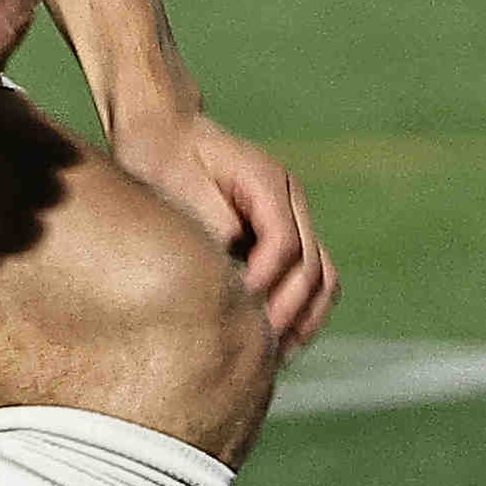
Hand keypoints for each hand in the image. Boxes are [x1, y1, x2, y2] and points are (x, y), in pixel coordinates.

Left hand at [109, 105, 337, 348]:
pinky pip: (309, 277)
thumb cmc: (162, 156)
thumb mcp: (176, 183)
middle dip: (288, 309)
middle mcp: (290, 198)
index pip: (285, 243)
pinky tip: (276, 340)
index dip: (266, 281)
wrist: (164, 130)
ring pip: (323, 276)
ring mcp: (292, 216)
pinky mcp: (282, 234)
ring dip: (304, 317)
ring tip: (275, 355)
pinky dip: (300, 308)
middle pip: (312, 265)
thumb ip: (211, 222)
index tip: (238, 307)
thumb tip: (236, 264)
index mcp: (268, 180)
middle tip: (258, 348)